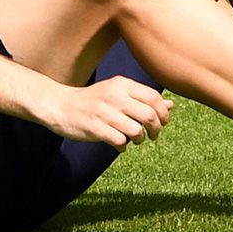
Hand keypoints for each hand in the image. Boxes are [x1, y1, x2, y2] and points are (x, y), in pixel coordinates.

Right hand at [45, 76, 174, 150]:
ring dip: (139, 139)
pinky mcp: (94, 127)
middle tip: (152, 135)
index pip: (153, 97)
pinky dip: (123, 147)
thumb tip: (172, 105)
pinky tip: (119, 146)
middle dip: (155, 129)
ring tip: (134, 140)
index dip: (163, 113)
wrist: (60, 105)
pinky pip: (119, 141)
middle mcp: (114, 95)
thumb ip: (144, 99)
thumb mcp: (118, 94)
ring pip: (135, 130)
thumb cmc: (94, 101)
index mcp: (122, 84)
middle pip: (149, 115)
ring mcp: (103, 112)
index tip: (162, 123)